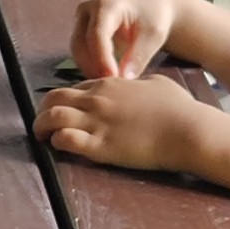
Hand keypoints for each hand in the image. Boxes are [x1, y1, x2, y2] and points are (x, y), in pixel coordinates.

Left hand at [33, 71, 220, 176]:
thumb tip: (138, 83)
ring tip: (41, 137)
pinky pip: (65, 139)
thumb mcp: (157, 83)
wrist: (187, 129)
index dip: (66, 100)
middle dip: (44, 110)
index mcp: (110, 83)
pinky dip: (56, 142)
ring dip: (42, 126)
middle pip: (54, 98)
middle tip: (44, 122)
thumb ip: (141, 82)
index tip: (66, 111)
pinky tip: (59, 146)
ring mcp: (96, 122)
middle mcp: (97, 99)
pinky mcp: (100, 146)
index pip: (75, 87)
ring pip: (52, 117)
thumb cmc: (179, 108)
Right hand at [69, 0, 185, 79]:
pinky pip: (80, 52)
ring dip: (90, 69)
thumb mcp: (153, 35)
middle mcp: (87, 9)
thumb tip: (125, 78)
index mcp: (106, 4)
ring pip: (77, 50)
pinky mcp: (80, 29)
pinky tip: (107, 76)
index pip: (96, 35)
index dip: (102, 60)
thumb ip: (139, 56)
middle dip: (94, 67)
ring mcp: (80, 19)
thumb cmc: (154, 16)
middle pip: (80, 44)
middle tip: (112, 87)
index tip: (115, 78)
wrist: (150, 3)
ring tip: (112, 83)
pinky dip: (90, 66)